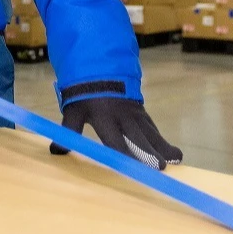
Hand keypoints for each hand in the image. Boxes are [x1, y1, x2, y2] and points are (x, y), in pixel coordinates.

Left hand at [50, 97, 182, 169]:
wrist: (99, 66)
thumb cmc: (83, 92)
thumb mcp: (73, 110)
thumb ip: (68, 131)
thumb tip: (56, 151)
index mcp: (105, 117)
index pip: (115, 140)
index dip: (126, 154)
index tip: (136, 167)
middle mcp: (122, 116)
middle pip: (138, 137)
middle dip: (150, 152)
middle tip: (162, 166)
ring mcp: (134, 112)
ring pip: (150, 131)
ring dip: (162, 146)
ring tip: (176, 159)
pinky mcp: (140, 110)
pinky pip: (152, 126)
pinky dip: (161, 138)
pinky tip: (172, 151)